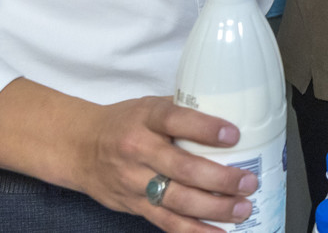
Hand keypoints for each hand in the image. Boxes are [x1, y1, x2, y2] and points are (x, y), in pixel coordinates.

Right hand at [0, 80, 256, 232]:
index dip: (205, 128)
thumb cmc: (126, 123)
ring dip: (213, 208)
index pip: (175, 120)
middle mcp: (139, 150)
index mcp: (146, 118)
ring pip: (177, 200)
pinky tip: (218, 232)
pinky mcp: (134, 205)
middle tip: (247, 181)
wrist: (80, 148)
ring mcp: (135, 182)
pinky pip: (166, 222)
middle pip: (182, 168)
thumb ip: (183, 112)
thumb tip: (234, 114)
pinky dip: (194, 230)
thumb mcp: (150, 106)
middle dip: (219, 178)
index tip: (234, 134)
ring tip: (242, 208)